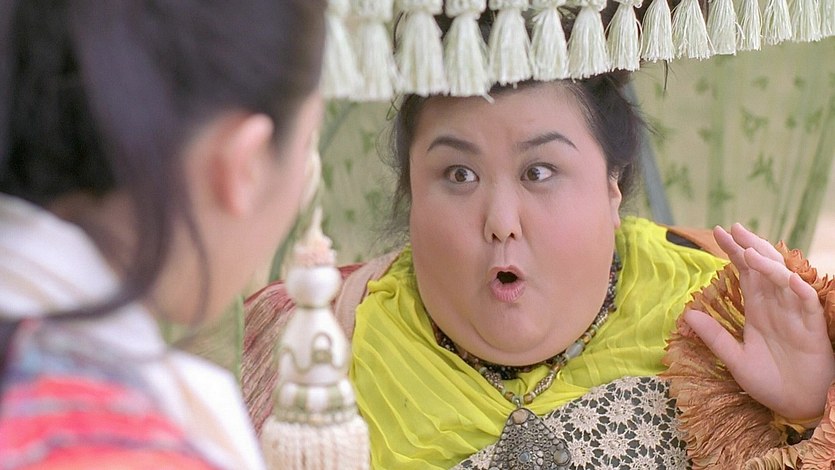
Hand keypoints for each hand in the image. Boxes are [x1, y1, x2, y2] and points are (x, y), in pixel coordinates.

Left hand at [684, 223, 834, 422]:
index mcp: (758, 311)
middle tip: (733, 228)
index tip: (719, 232)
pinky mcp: (812, 329)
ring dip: (769, 264)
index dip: (735, 252)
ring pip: (785, 280)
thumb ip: (715, 337)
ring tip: (750, 251)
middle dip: (750, 247)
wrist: (796, 406)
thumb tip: (686, 313)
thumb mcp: (735, 359)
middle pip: (764, 268)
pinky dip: (798, 290)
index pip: (745, 273)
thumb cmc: (769, 382)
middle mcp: (776, 307)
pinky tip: (787, 278)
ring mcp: (795, 315)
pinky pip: (808, 303)